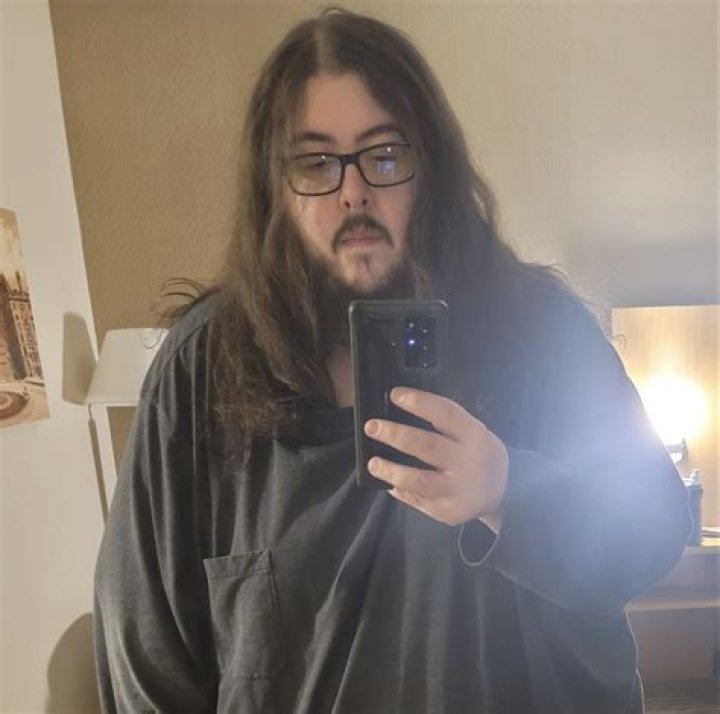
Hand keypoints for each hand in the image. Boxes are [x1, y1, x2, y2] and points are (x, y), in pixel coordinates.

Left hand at [364, 387, 508, 529]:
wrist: (505, 492)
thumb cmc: (481, 453)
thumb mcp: (475, 431)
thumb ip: (447, 421)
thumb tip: (405, 405)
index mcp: (475, 437)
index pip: (446, 414)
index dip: (419, 402)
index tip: (395, 395)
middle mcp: (469, 463)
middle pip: (427, 446)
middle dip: (395, 434)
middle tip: (372, 427)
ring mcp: (458, 490)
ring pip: (419, 480)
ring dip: (391, 470)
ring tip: (373, 463)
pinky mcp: (448, 512)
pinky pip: (418, 500)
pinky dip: (400, 490)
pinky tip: (388, 482)